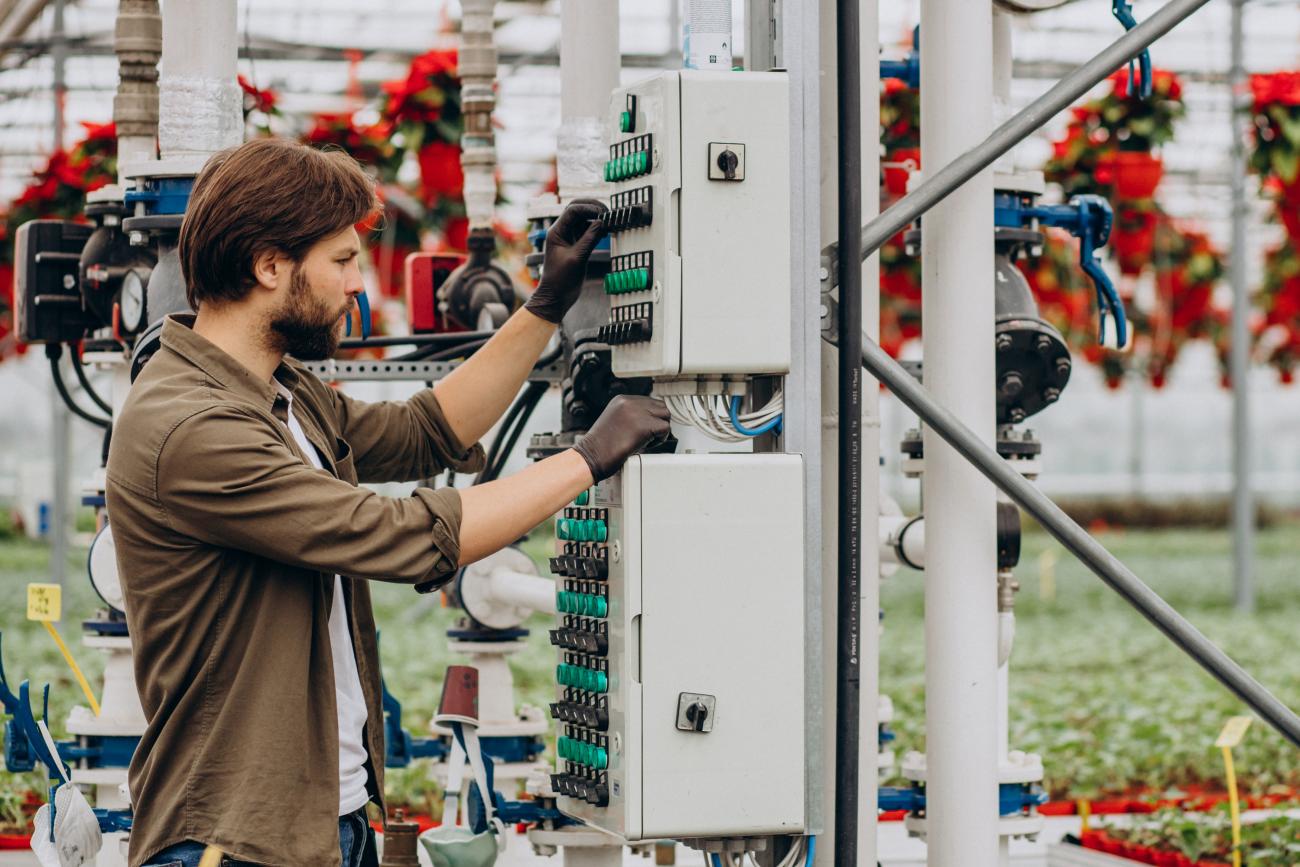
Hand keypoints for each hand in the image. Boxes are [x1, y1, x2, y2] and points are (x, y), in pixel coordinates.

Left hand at [524, 199, 607, 323]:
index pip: (572, 210)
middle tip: (608, 213)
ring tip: (610, 222)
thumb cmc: (560, 280)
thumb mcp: (577, 258)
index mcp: (557, 232)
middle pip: (577, 210)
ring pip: (584, 220)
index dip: (589, 208)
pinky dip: (598, 229)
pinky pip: (588, 231)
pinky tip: (607, 231)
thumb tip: (602, 222)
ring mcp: (570, 238)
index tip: (603, 213)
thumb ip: (590, 238)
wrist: (556, 297)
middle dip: (593, 208)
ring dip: (597, 218)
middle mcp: (562, 232)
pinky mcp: (577, 246)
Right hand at [572, 396, 670, 481]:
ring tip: (647, 440)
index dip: (651, 416)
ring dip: (660, 428)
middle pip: (660, 406)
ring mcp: (638, 412)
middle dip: (658, 420)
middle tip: (649, 435)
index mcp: (622, 400)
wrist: (591, 456)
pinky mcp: (644, 426)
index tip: (646, 428)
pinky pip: (665, 428)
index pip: (650, 401)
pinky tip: (647, 445)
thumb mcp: (614, 421)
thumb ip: (630, 415)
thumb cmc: (600, 446)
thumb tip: (649, 419)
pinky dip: (660, 439)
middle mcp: (630, 402)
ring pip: (665, 415)